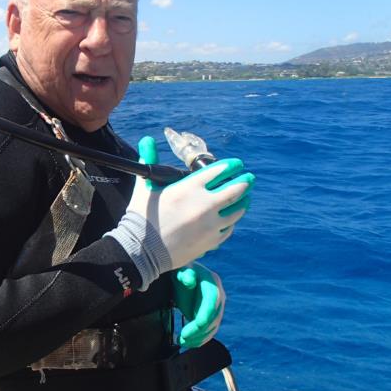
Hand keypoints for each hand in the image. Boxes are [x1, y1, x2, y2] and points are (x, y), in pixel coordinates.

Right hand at [127, 136, 253, 270]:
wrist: (141, 251)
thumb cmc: (141, 216)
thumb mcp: (146, 187)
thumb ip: (149, 160)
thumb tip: (146, 139)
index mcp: (189, 188)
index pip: (219, 171)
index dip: (231, 166)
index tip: (236, 164)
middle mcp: (205, 205)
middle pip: (236, 190)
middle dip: (245, 181)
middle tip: (249, 178)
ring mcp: (211, 225)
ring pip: (237, 210)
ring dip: (243, 201)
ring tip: (245, 198)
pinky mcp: (211, 242)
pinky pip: (229, 228)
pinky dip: (231, 221)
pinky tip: (230, 218)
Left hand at [173, 263, 225, 347]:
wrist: (184, 274)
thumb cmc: (181, 271)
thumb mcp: (181, 270)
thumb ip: (185, 274)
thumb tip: (190, 281)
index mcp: (213, 285)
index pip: (211, 305)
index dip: (203, 318)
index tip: (192, 328)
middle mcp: (218, 297)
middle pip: (213, 319)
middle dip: (198, 332)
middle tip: (182, 338)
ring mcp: (216, 308)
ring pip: (212, 328)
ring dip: (198, 338)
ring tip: (181, 342)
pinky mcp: (211, 316)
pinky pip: (209, 331)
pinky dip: (200, 339)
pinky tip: (188, 343)